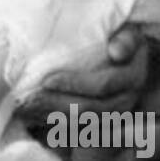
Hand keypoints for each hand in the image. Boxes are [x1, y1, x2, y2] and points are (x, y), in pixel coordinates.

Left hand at [22, 25, 149, 120]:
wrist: (126, 52)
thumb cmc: (121, 36)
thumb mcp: (128, 32)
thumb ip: (126, 39)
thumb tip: (116, 51)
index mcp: (133, 78)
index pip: (102, 85)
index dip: (73, 84)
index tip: (46, 80)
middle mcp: (126, 100)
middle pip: (89, 109)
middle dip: (56, 103)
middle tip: (28, 97)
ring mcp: (114, 114)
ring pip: (81, 123)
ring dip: (53, 116)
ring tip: (26, 107)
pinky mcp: (100, 122)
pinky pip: (77, 129)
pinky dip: (55, 124)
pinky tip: (34, 116)